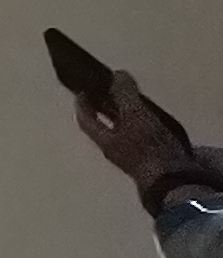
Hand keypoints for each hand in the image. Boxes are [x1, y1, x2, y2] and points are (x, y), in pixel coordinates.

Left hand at [76, 73, 210, 198]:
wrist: (175, 182)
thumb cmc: (148, 148)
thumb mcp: (134, 115)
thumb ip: (124, 94)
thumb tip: (117, 75)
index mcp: (104, 141)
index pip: (85, 120)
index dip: (82, 105)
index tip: (82, 91)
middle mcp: (116, 152)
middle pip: (106, 128)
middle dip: (107, 111)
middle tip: (111, 95)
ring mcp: (135, 160)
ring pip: (126, 136)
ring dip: (128, 121)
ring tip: (137, 106)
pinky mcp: (155, 164)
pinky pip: (145, 143)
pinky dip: (146, 131)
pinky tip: (156, 124)